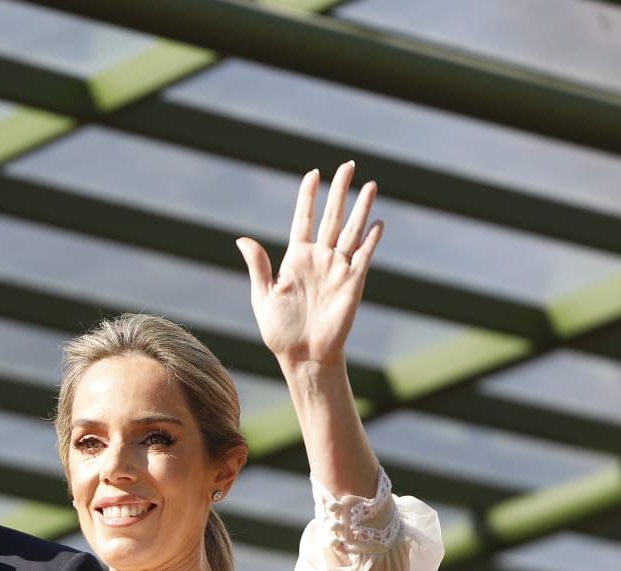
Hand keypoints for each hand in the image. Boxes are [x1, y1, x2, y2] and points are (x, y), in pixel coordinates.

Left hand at [235, 161, 381, 366]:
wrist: (302, 356)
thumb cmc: (280, 330)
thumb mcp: (263, 295)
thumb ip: (258, 265)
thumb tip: (241, 238)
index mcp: (296, 258)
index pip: (304, 218)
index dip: (308, 196)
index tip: (313, 172)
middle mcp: (319, 259)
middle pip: (332, 217)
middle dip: (340, 191)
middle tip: (348, 165)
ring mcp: (338, 269)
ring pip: (352, 231)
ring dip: (362, 208)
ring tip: (370, 184)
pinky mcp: (353, 283)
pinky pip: (364, 256)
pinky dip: (372, 239)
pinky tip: (378, 221)